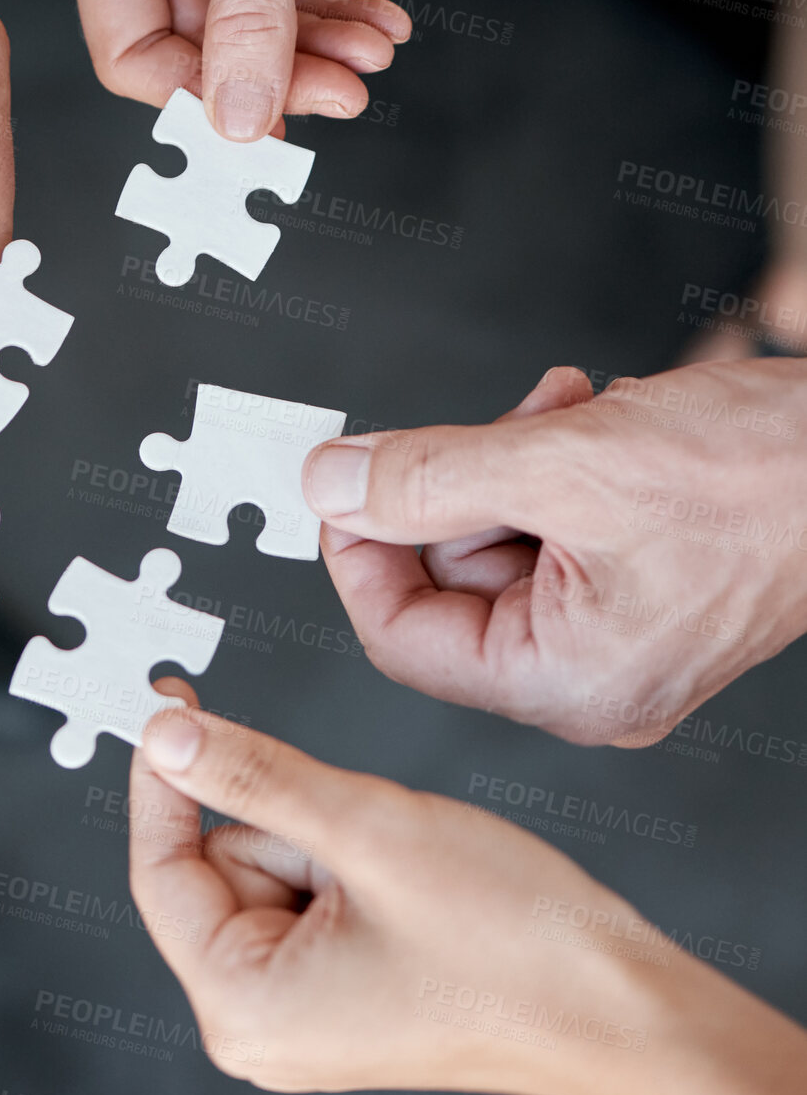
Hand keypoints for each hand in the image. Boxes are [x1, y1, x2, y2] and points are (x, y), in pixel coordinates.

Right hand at [50, 0, 412, 139]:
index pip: (132, 54)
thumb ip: (252, 19)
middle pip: (200, 53)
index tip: (260, 122)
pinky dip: (333, 20)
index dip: (195, 95)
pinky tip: (375, 25)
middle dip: (277, 75)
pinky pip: (286, 5)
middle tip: (341, 92)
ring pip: (251, 37)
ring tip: (369, 55)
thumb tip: (241, 118)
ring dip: (315, 53)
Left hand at [129, 689, 806, 1094]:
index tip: (166, 705)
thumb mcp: (364, 828)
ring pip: (270, 861)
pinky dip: (347, 856)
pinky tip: (405, 879)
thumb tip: (166, 737)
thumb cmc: (514, 948)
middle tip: (359, 831)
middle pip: (219, 860)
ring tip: (399, 866)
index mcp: (243, 1005)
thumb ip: (251, 774)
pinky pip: (306, 884)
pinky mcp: (333, 985)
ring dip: (327, 835)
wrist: (620, 1005)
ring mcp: (297, 1006)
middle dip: (287, 819)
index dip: (163, 778)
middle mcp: (257, 1020)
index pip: (161, 866)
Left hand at [300, 361, 806, 743]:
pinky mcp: (633, 583)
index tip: (343, 483)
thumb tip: (331, 486)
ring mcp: (612, 630)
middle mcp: (586, 673)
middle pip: (446, 579)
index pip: (400, 636)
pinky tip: (585, 420)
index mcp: (565, 680)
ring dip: (504, 461)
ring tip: (562, 414)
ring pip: (494, 538)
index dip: (357, 551)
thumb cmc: (767, 478)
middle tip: (491, 427)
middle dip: (453, 486)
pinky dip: (545, 463)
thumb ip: (428, 478)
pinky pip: (546, 525)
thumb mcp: (564, 464)